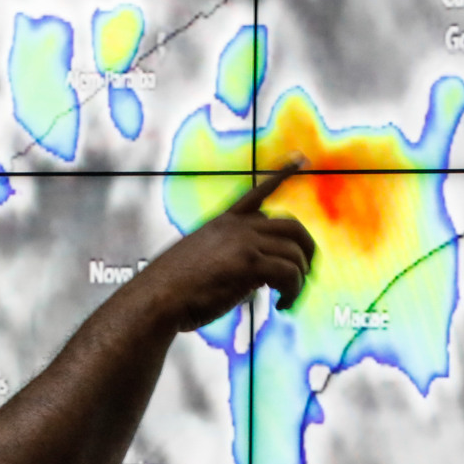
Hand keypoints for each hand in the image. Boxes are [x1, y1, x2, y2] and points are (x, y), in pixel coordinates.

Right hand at [126, 160, 318, 330]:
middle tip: (304, 274)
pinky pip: (289, 274)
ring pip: (294, 254)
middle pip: (292, 227)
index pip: (258, 193)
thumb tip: (256, 282)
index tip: (300, 159)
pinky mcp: (248, 263)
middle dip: (306, 250)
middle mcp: (237, 227)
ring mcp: (243, 242)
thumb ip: (231, 263)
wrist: (156, 298)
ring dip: (299, 279)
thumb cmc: (173, 292)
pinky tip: (282, 305)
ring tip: (288, 299)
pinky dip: (293, 291)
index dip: (282, 175)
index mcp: (223, 223)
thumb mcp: (201, 266)